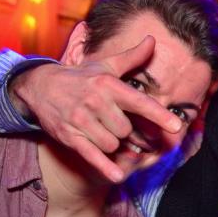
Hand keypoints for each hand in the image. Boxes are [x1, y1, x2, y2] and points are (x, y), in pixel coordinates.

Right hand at [11, 36, 183, 182]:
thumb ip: (132, 58)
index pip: (139, 102)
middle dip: (125, 131)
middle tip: (113, 122)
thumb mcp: (105, 65)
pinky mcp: (70, 136)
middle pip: (126, 130)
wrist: (41, 87)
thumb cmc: (81, 77)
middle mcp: (96, 102)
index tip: (176, 126)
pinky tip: (117, 175)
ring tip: (102, 131)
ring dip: (112, 143)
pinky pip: (93, 155)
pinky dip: (105, 166)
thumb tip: (152, 41)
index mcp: (108, 85)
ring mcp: (81, 120)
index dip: (158, 115)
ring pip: (112, 144)